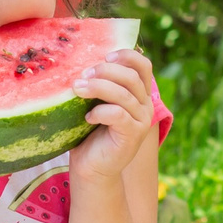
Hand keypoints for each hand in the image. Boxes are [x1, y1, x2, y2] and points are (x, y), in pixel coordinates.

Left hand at [68, 49, 156, 182]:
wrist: (92, 167)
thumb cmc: (90, 133)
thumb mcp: (95, 103)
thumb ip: (99, 84)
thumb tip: (82, 61)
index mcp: (139, 94)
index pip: (143, 65)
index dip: (126, 56)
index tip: (104, 56)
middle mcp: (145, 105)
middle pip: (131, 77)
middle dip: (105, 71)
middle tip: (82, 75)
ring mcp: (141, 121)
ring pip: (124, 94)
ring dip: (97, 88)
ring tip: (77, 89)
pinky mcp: (133, 135)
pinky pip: (118, 114)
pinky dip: (100, 112)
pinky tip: (87, 118)